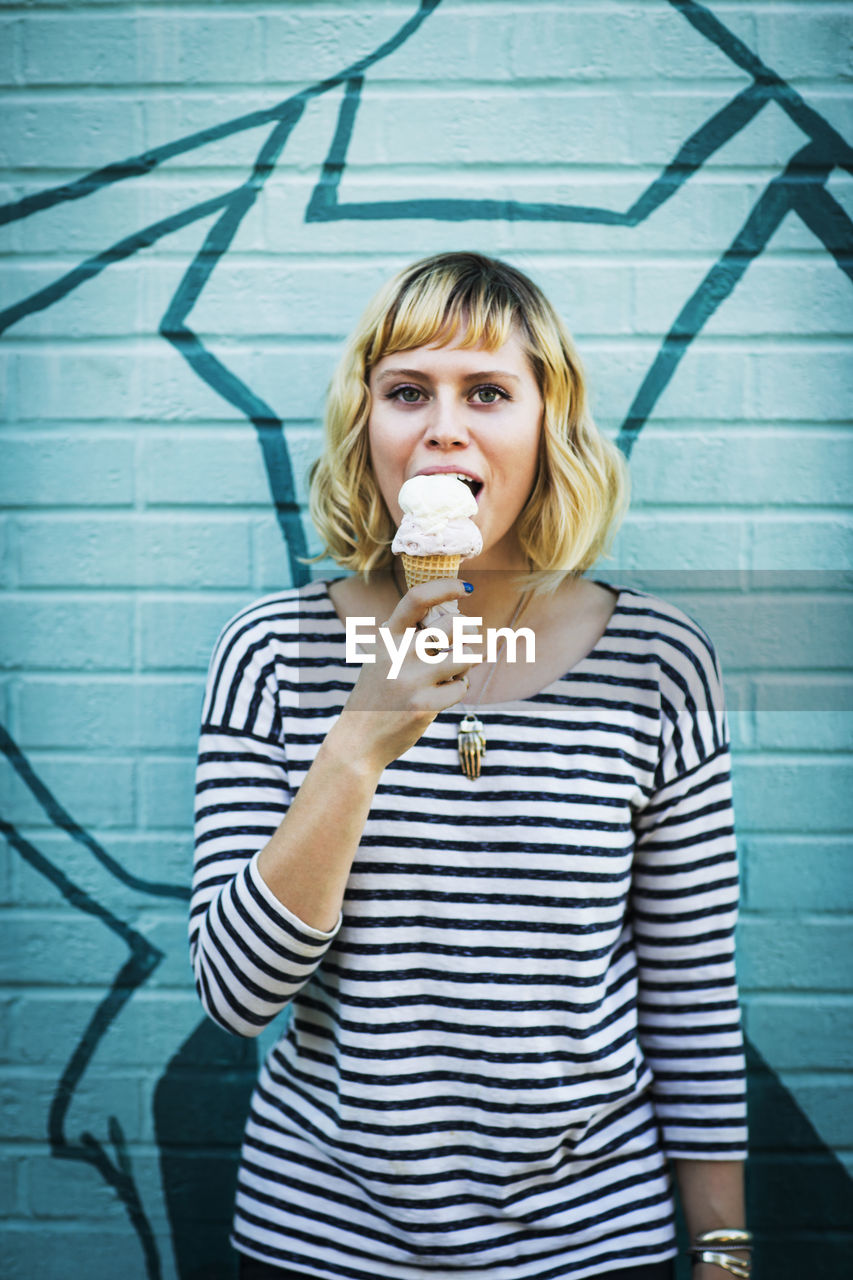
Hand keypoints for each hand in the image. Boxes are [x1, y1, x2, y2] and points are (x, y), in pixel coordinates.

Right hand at [333, 578, 473, 770]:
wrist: (358, 740)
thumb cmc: (379, 694)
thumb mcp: (383, 657)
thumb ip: (410, 638)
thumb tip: (458, 619)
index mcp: (386, 637)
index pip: (416, 599)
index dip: (445, 588)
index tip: (467, 588)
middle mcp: (397, 654)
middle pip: (453, 626)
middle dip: (471, 628)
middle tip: (474, 633)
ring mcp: (411, 681)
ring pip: (465, 656)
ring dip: (469, 660)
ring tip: (458, 668)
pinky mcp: (423, 706)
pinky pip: (461, 688)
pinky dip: (459, 689)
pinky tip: (444, 695)